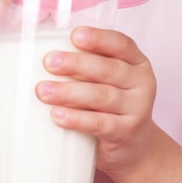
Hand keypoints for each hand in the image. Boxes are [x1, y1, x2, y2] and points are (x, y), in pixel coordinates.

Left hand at [35, 27, 156, 175]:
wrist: (135, 147)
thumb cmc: (111, 102)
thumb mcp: (108, 78)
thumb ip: (86, 62)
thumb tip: (40, 47)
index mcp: (136, 61)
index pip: (121, 44)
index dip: (98, 38)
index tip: (75, 35)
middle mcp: (141, 82)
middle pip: (107, 69)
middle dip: (75, 64)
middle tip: (48, 62)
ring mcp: (137, 109)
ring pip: (101, 96)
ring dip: (69, 92)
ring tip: (43, 91)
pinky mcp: (127, 133)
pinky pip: (100, 124)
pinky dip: (77, 119)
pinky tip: (57, 115)